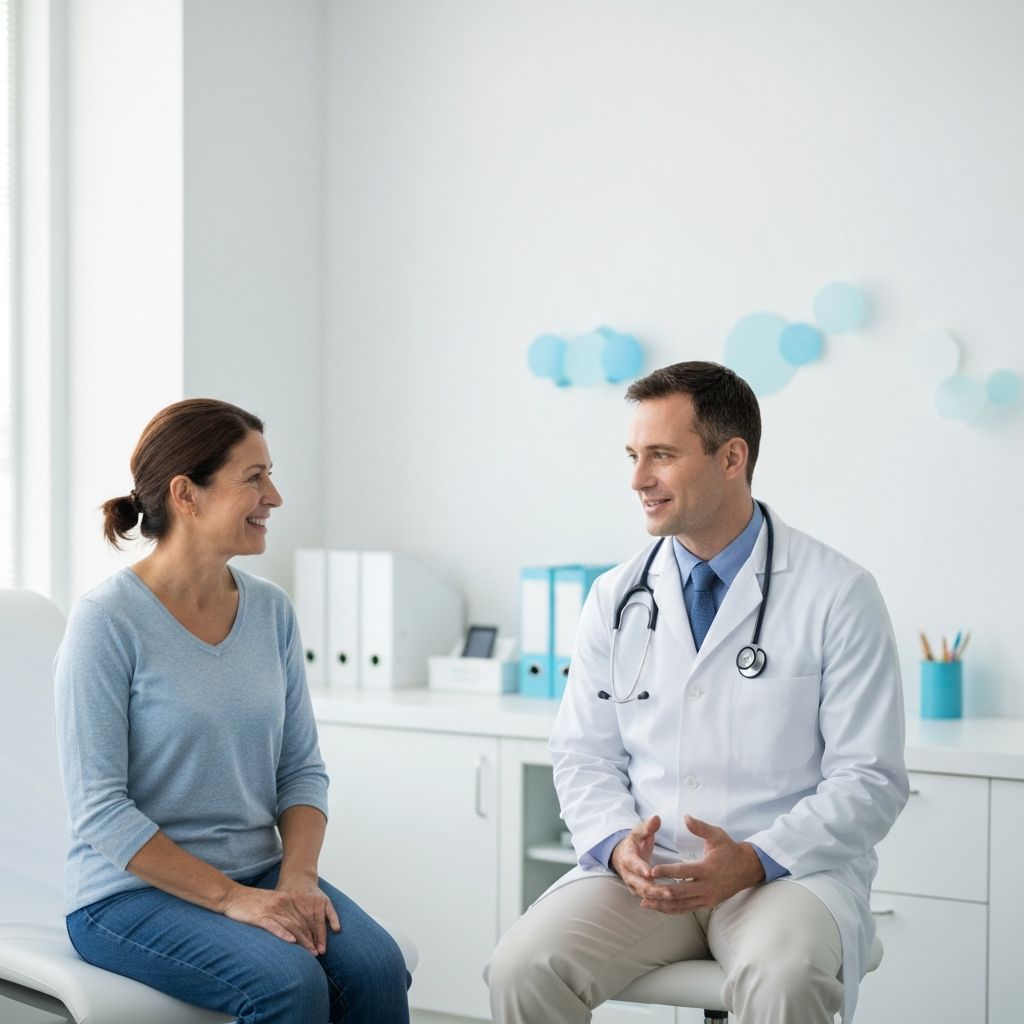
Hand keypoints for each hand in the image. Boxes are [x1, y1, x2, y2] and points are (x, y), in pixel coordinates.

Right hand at [220, 876, 339, 954]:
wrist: (231, 896)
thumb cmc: (249, 902)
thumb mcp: (269, 903)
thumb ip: (281, 911)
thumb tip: (291, 927)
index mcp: (285, 900)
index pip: (302, 918)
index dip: (311, 932)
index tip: (318, 944)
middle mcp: (281, 904)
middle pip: (300, 924)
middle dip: (310, 939)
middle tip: (318, 952)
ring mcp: (271, 910)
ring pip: (291, 927)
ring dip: (302, 940)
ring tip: (310, 951)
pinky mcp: (260, 917)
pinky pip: (275, 926)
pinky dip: (284, 934)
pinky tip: (292, 942)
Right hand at [610, 815, 665, 902]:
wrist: (623, 855)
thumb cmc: (634, 842)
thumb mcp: (638, 832)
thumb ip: (648, 827)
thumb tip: (657, 818)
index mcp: (627, 857)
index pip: (633, 864)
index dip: (641, 868)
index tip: (650, 872)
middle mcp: (628, 874)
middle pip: (640, 884)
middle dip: (654, 889)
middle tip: (669, 892)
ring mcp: (633, 885)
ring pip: (645, 895)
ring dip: (658, 898)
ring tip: (673, 898)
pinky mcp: (639, 892)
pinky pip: (649, 899)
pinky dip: (658, 902)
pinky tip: (672, 903)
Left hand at [643, 816, 765, 914]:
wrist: (747, 869)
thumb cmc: (729, 850)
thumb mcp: (717, 835)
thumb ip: (700, 827)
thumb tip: (685, 817)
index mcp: (708, 869)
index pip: (684, 871)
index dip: (667, 871)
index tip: (651, 871)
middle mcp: (707, 887)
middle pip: (680, 892)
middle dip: (660, 892)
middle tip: (643, 889)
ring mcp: (707, 898)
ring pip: (681, 905)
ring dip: (662, 905)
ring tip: (645, 903)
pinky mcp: (707, 904)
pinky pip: (687, 909)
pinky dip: (672, 909)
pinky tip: (659, 907)